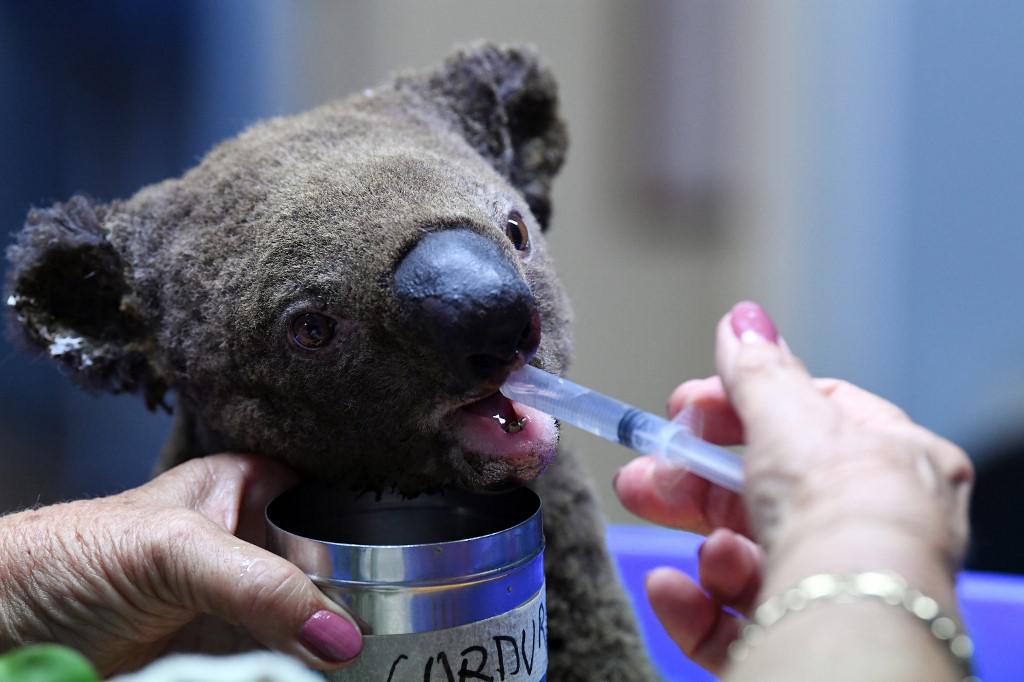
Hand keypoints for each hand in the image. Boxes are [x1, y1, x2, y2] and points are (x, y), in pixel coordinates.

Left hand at [0, 454, 361, 675]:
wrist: (4, 634)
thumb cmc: (70, 558)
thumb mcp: (174, 551)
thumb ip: (261, 586)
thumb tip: (341, 636)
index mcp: (251, 488)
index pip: (335, 505)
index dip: (374, 536)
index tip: (413, 576)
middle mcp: (253, 543)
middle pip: (334, 571)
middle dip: (361, 601)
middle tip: (397, 632)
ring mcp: (242, 604)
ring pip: (314, 624)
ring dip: (335, 645)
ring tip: (377, 660)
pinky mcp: (228, 657)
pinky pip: (285, 664)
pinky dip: (306, 672)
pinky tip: (331, 673)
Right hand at [614, 302, 972, 672]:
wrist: (849, 614)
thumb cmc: (841, 509)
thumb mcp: (788, 415)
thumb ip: (757, 370)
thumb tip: (742, 320)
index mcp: (891, 463)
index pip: (810, 420)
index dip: (739, 410)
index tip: (683, 409)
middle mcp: (871, 530)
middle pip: (765, 495)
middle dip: (693, 482)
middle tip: (642, 475)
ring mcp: (837, 590)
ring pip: (750, 559)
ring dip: (705, 541)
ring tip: (681, 534)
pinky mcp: (801, 641)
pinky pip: (739, 623)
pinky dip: (697, 604)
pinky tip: (670, 589)